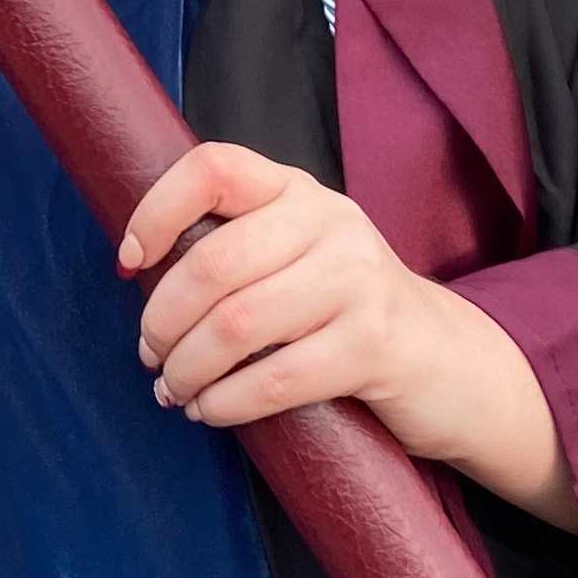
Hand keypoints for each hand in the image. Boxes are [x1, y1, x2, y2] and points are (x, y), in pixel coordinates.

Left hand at [122, 144, 577, 532]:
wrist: (449, 362)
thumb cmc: (346, 311)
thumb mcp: (298, 256)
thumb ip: (237, 246)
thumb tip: (140, 273)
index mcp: (297, 190)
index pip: (212, 167)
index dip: (155, 211)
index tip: (128, 263)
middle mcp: (330, 221)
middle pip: (213, 262)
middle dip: (163, 319)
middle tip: (149, 356)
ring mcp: (358, 280)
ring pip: (237, 324)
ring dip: (188, 368)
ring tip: (173, 391)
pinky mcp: (375, 345)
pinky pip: (276, 378)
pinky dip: (227, 402)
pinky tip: (211, 410)